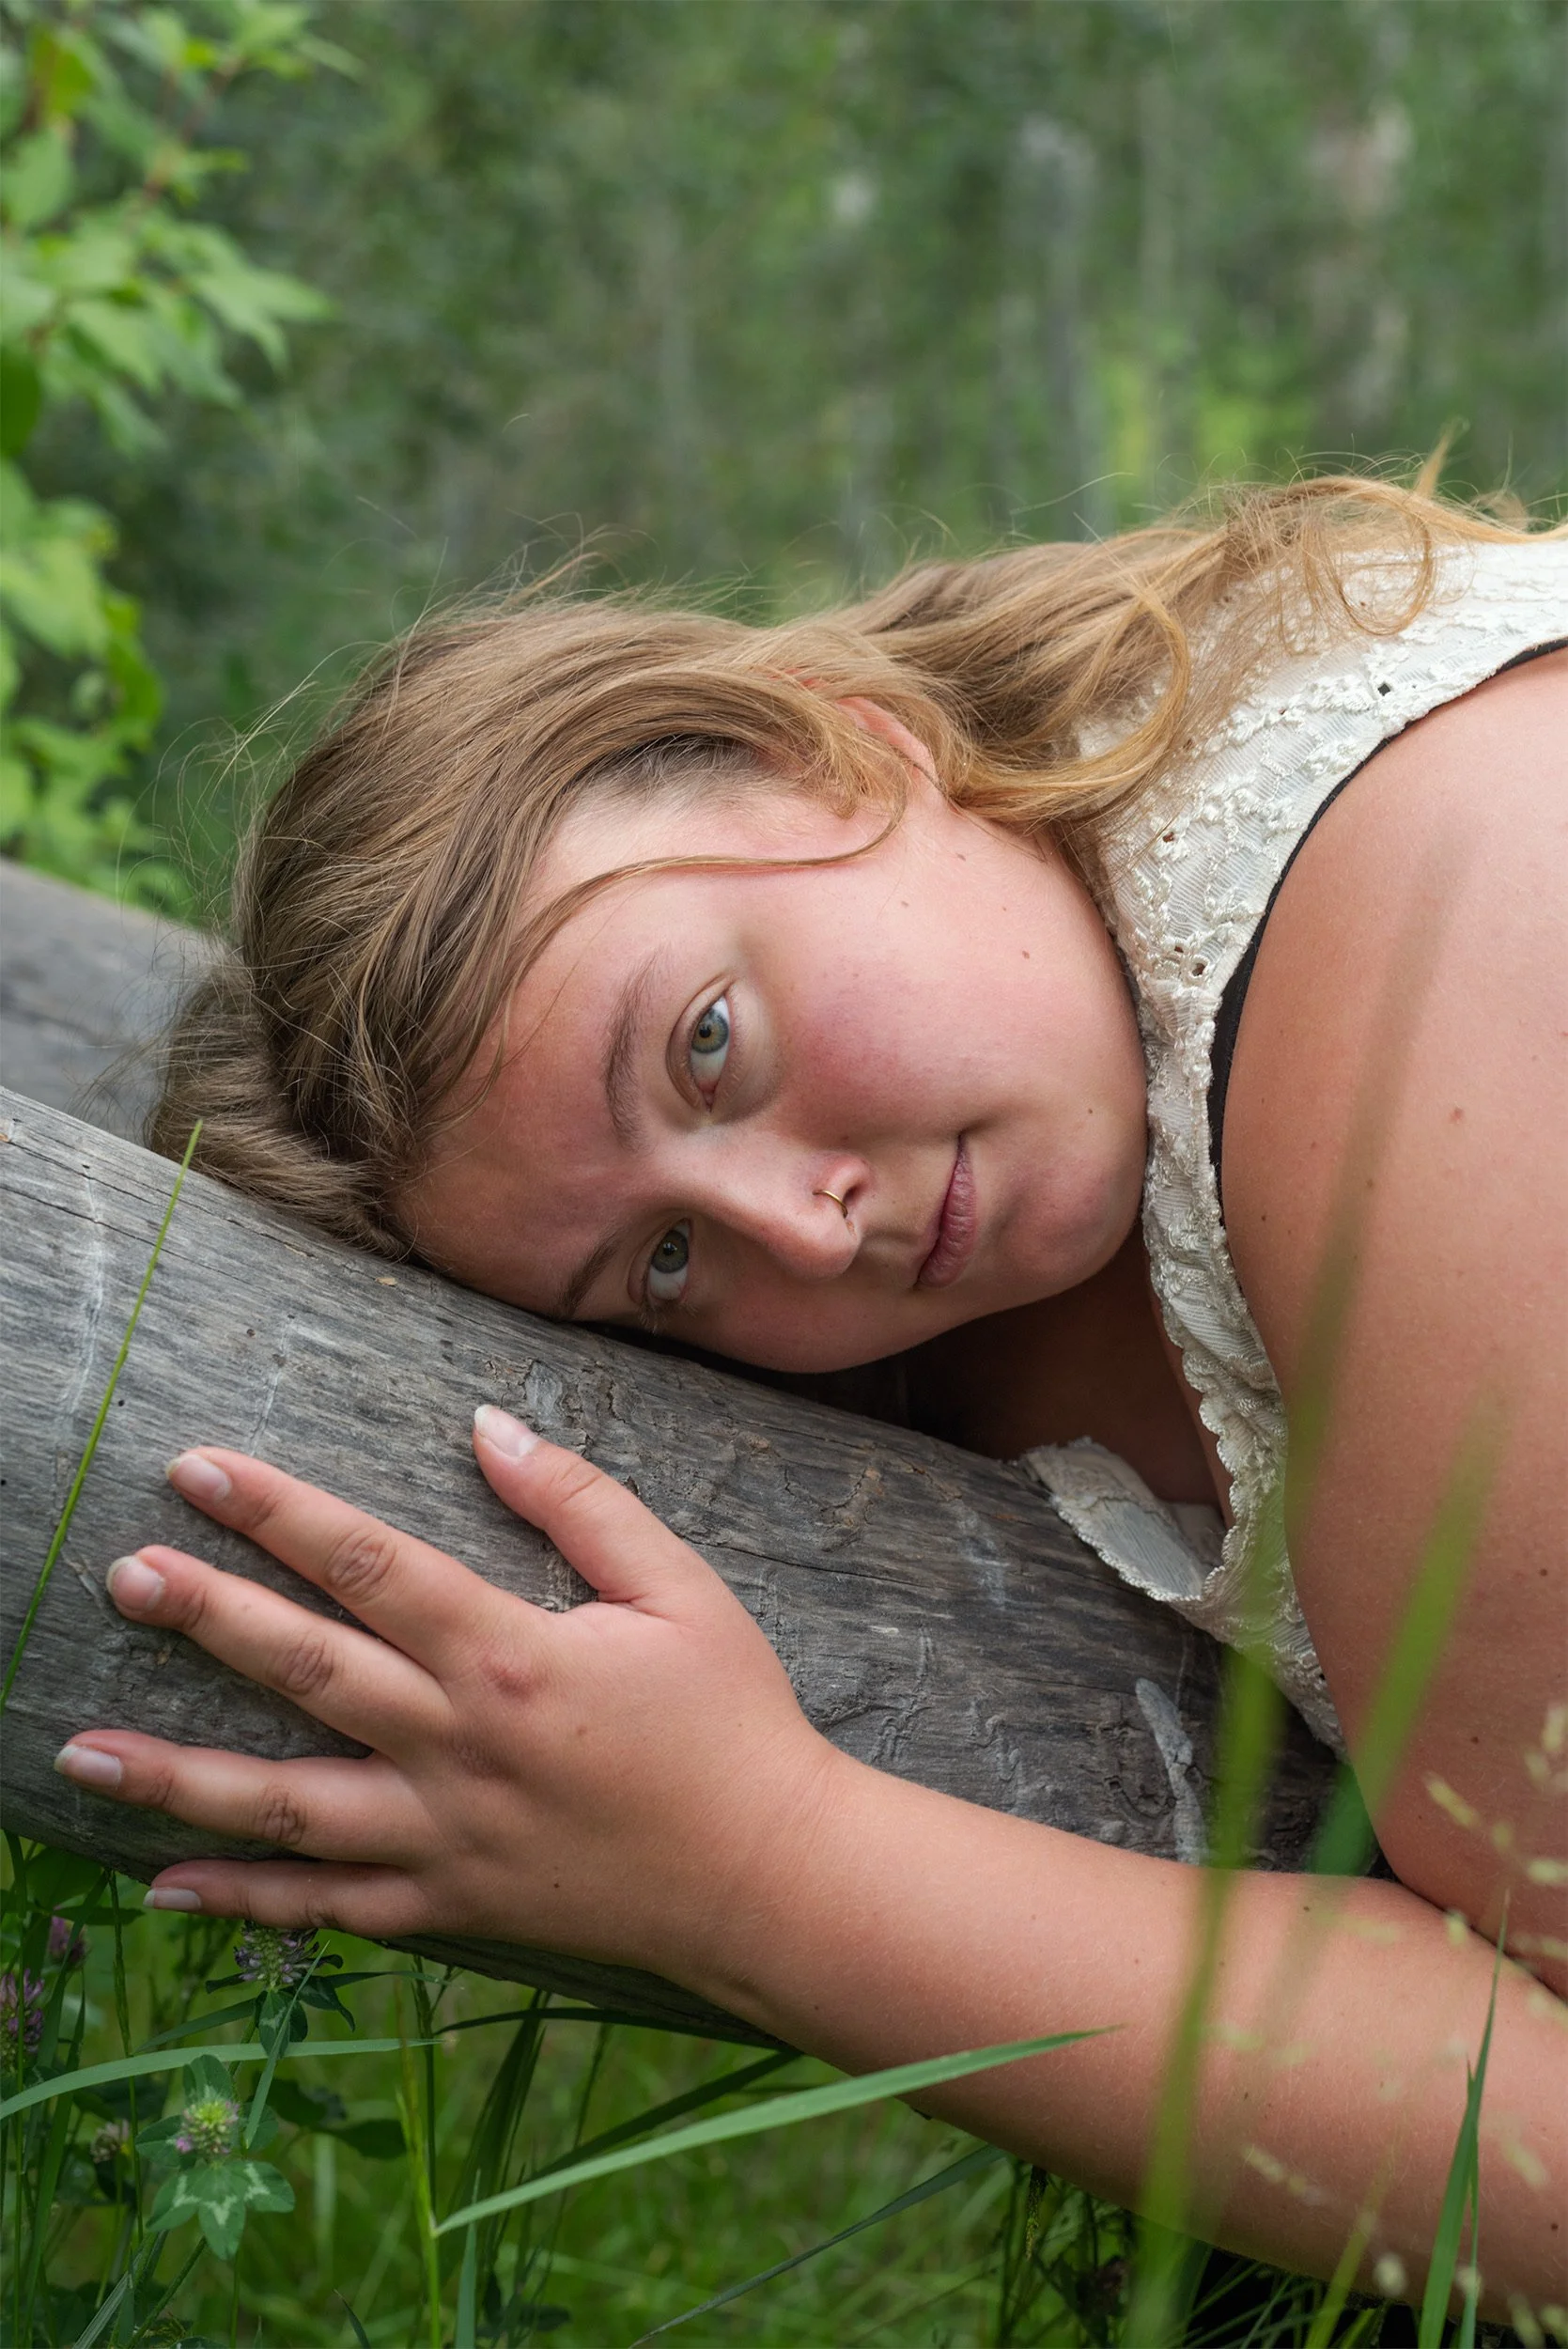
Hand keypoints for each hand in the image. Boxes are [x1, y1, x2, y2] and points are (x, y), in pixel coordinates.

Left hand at [53, 1407, 841, 1985]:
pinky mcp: (448, 1905)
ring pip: (282, 1805)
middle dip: (205, 1614)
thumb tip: (487, 1425)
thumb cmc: (734, 1720)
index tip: (198, 1469)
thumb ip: (580, 1501)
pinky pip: (325, 1909)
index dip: (277, 1511)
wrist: (771, 1877)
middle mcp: (457, 1745)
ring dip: (175, 1775)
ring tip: (78, 1748)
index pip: (368, 1563)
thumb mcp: (680, 1587)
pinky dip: (240, 1901)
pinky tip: (159, 1885)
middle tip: (122, 1573)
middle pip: (305, 1668)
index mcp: (510, 1654)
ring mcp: (442, 1836)